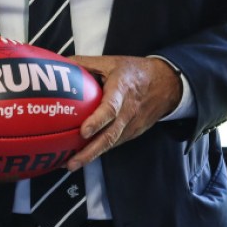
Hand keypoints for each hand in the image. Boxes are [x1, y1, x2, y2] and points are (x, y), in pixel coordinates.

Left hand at [67, 55, 181, 168]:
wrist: (166, 84)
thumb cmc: (134, 72)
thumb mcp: (110, 62)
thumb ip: (85, 63)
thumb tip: (60, 63)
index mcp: (122, 90)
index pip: (110, 108)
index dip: (97, 121)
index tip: (83, 132)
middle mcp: (128, 111)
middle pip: (110, 135)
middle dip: (90, 151)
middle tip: (71, 162)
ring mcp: (132, 125)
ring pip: (111, 144)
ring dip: (92, 156)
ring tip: (71, 164)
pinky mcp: (132, 133)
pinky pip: (114, 143)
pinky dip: (99, 151)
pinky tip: (82, 157)